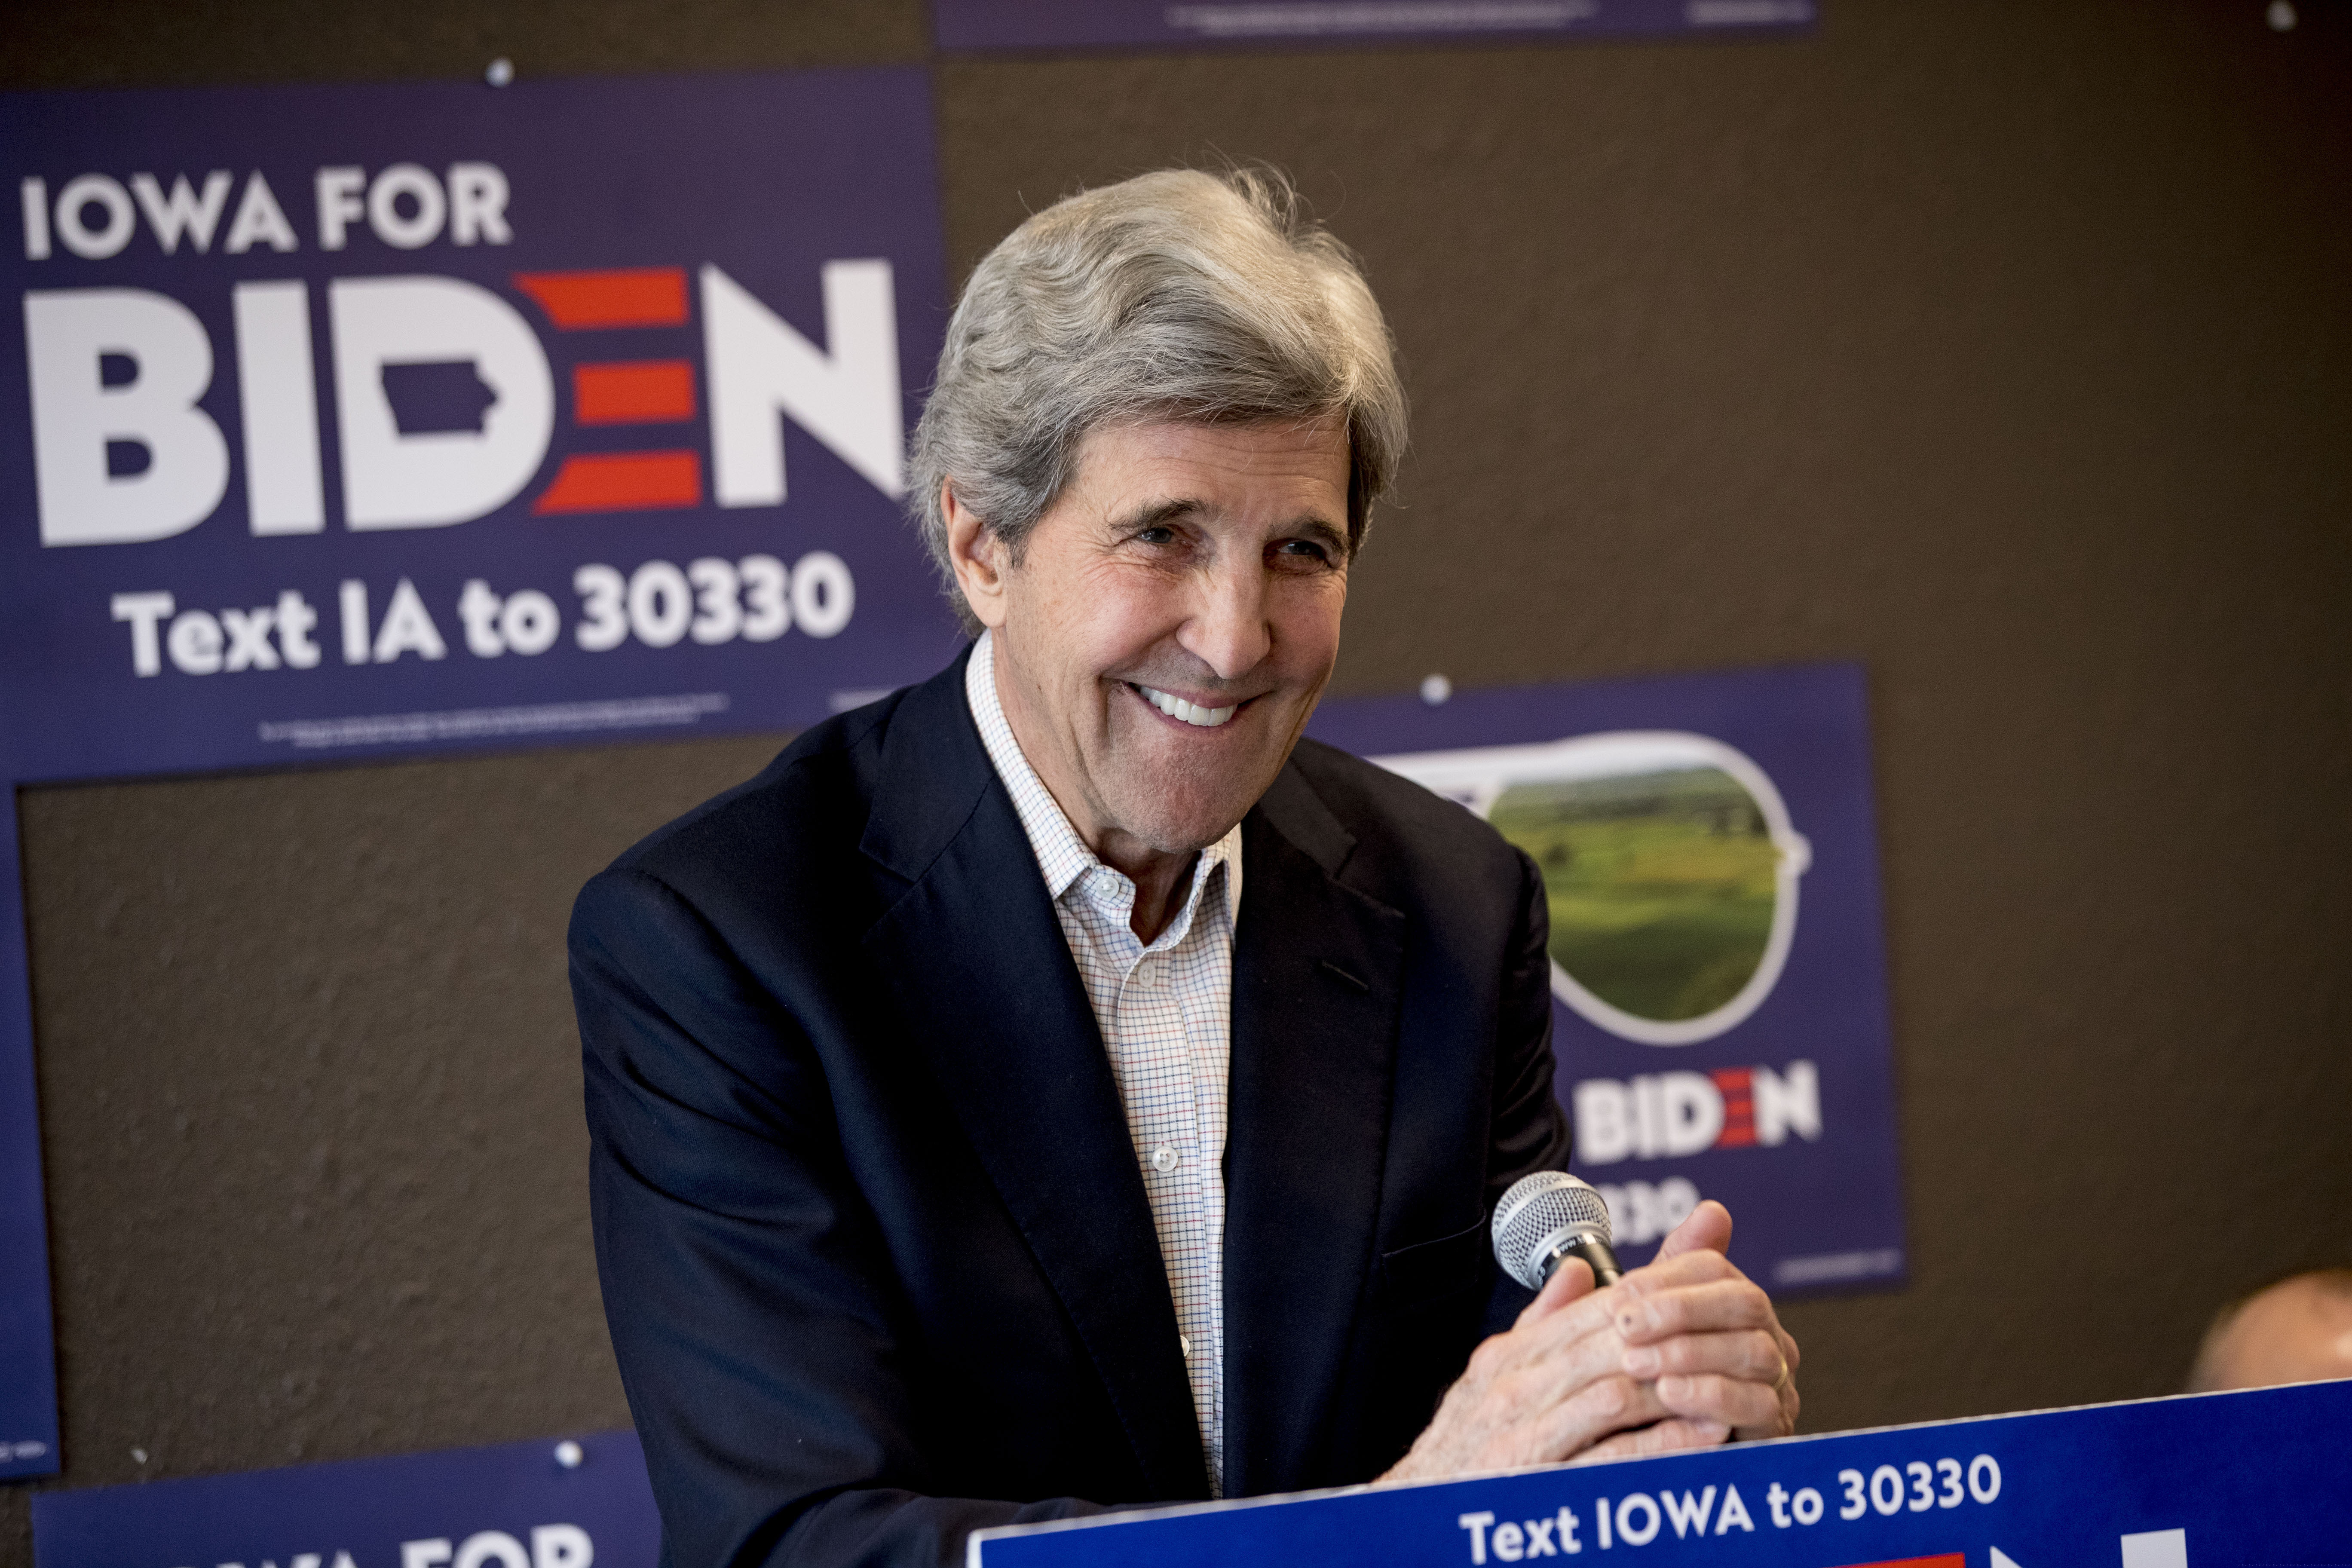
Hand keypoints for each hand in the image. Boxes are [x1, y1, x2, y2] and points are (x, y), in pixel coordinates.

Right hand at [1377, 1199, 1798, 1483]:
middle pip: (1612, 1340)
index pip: (1595, 1307)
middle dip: (1677, 1326)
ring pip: (1617, 1393)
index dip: (1657, 1288)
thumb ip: (1540, 1325)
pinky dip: (1664, 1444)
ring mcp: (1526, 1435)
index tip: (1709, 1276)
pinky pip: (1613, 1457)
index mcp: (1512, 1356)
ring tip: (1730, 1375)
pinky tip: (1705, 1434)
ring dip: (1678, 1383)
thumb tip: (1579, 1269)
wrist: (1415, 1513)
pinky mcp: (1540, 1482)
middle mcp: (1517, 1387)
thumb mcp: (1493, 1375)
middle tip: (1735, 1318)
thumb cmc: (1462, 1447)